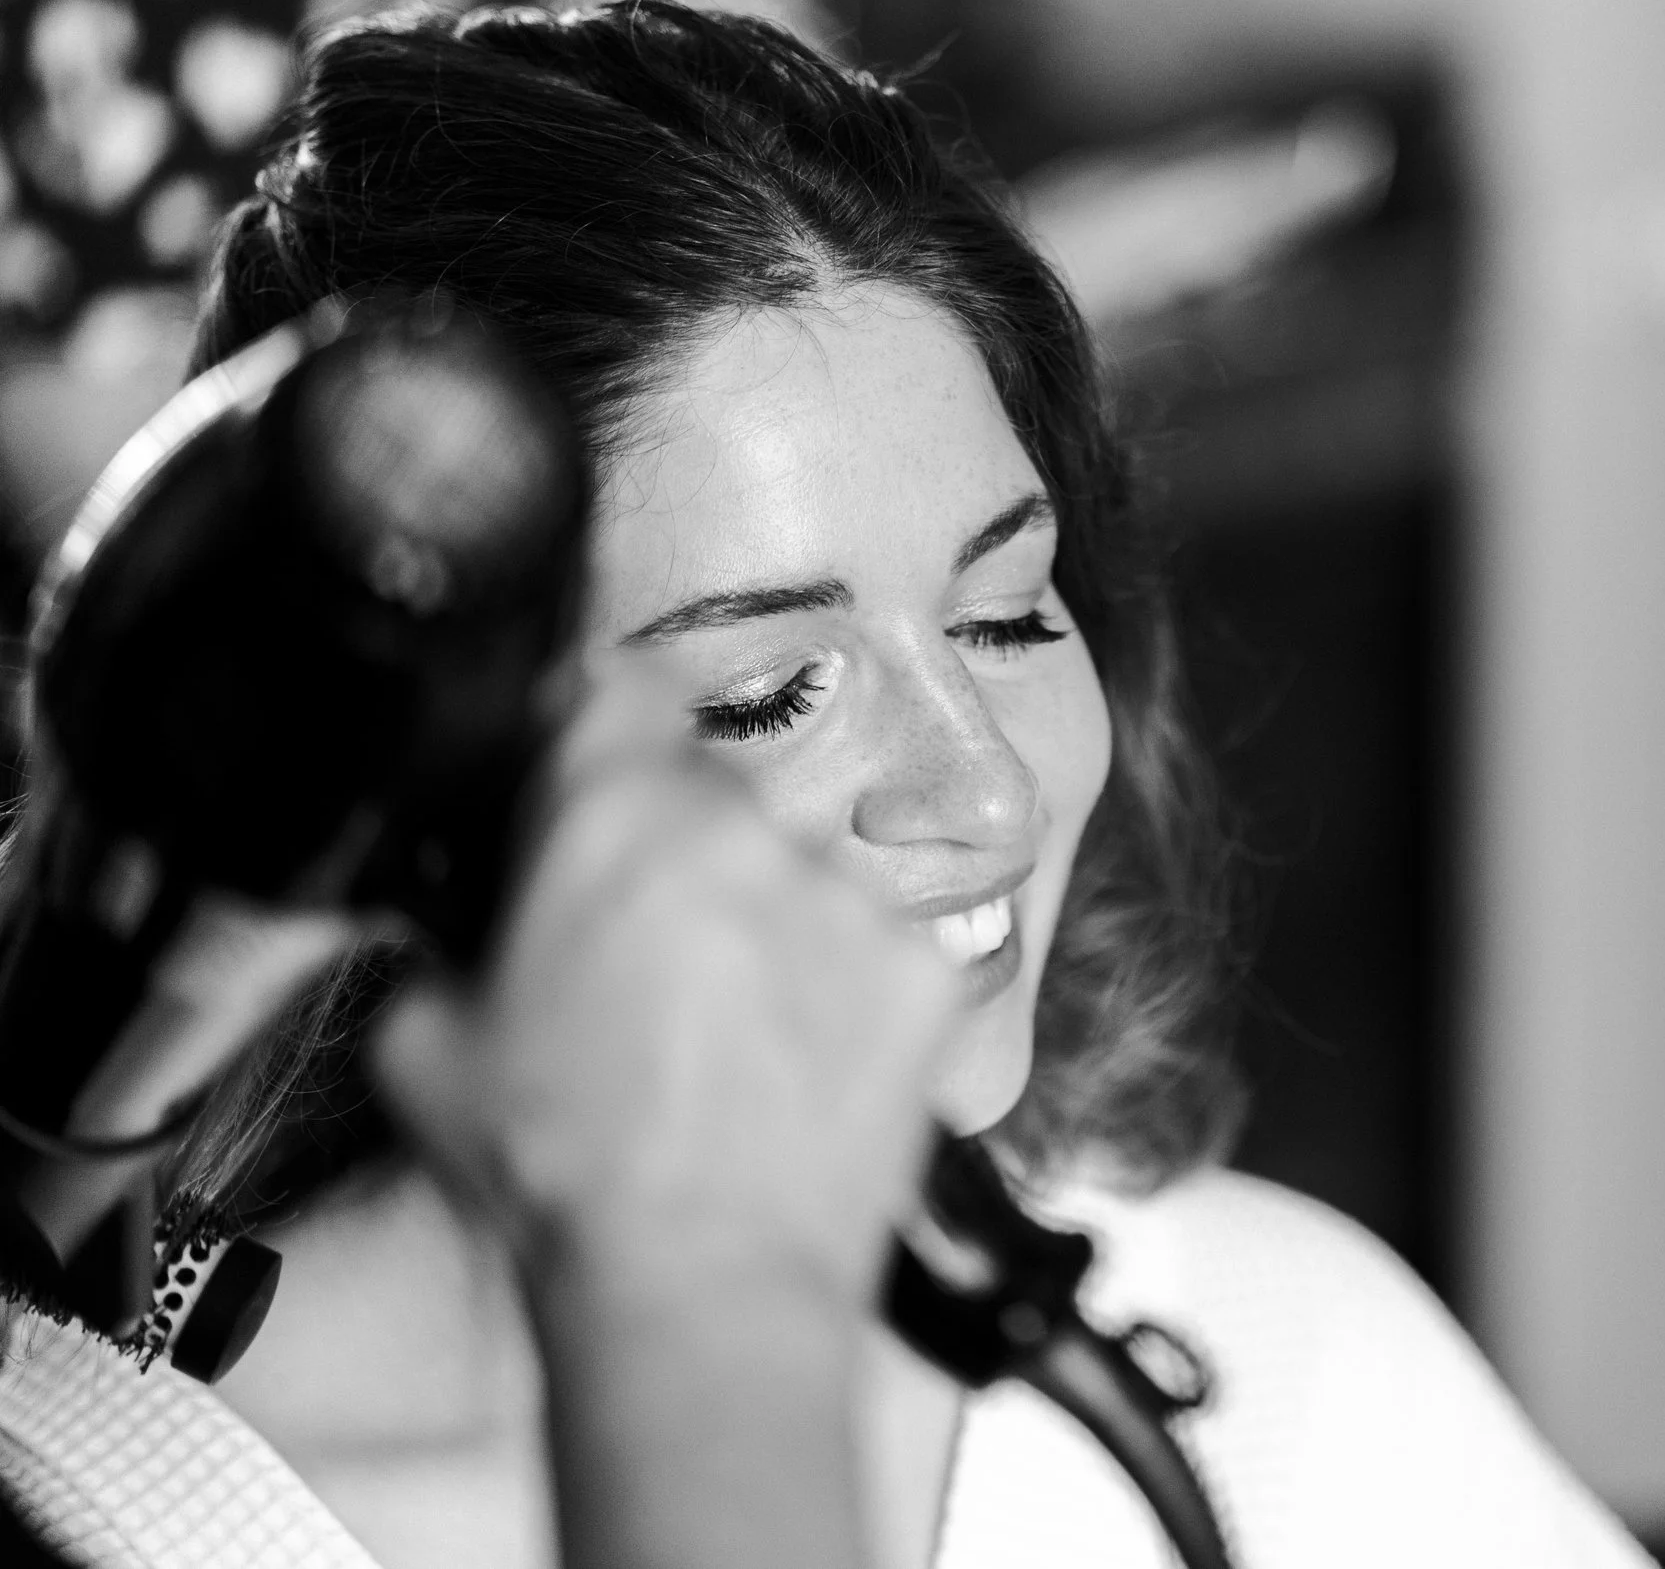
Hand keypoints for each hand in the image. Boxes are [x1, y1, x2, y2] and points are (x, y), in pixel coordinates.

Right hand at [368, 651, 957, 1568]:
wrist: (704, 1287)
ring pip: (808, 869)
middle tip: (656, 953)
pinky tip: (808, 1065)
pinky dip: (854, 989)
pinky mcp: (928, 965)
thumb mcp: (426, 1046)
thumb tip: (444, 921)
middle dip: (684, 851)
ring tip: (738, 1034)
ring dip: (777, 920)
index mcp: (613, 814)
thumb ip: (438, 944)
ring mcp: (852, 893)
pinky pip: (885, 945)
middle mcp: (747, 826)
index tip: (597, 768)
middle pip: (715, 792)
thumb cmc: (562, 1173)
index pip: (617, 687)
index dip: (600, 727)